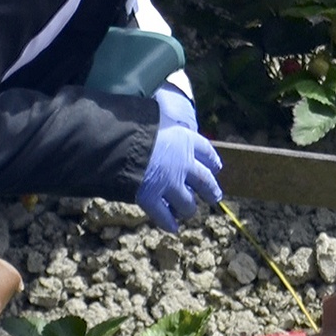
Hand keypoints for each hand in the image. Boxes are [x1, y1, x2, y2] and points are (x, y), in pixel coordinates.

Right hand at [137, 90, 221, 232]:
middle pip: (206, 181)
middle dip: (212, 190)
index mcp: (186, 140)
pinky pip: (164, 216)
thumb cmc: (134, 124)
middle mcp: (184, 164)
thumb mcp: (156, 117)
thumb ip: (163, 122)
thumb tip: (160, 107)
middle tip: (214, 196)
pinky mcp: (152, 198)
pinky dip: (168, 223)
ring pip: (187, 203)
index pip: (208, 151)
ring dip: (188, 208)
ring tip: (188, 211)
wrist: (119, 142)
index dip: (212, 160)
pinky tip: (173, 228)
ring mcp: (169, 184)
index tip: (216, 167)